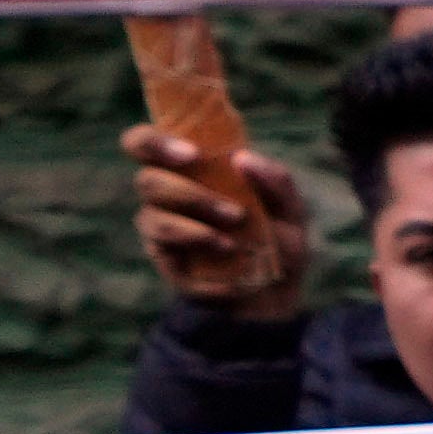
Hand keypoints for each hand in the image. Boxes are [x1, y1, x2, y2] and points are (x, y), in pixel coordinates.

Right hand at [132, 124, 309, 316]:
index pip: (143, 144)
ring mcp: (161, 231)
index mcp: (186, 170)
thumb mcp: (289, 208)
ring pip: (155, 221)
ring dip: (194, 231)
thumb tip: (243, 158)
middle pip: (148, 182)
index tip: (192, 154)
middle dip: (191, 196)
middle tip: (236, 214)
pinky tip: (236, 278)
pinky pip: (172, 265)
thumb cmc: (278, 236)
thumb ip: (275, 179)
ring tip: (233, 245)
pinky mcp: (167, 265)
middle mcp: (165, 196)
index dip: (154, 142)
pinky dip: (207, 271)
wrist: (279, 290)